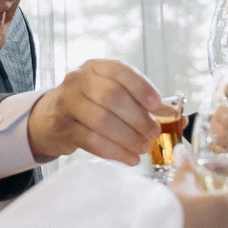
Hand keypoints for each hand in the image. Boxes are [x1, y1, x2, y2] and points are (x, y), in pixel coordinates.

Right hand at [28, 59, 167, 163]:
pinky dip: (114, 151)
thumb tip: (177, 117)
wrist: (50, 119)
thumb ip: (143, 104)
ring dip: (127, 137)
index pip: (120, 70)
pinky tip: (129, 159)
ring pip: (100, 120)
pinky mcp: (63, 128)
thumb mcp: (113, 96)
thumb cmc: (90, 105)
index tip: (158, 105)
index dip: (141, 87)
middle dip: (137, 117)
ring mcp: (68, 103)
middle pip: (110, 96)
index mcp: (96, 68)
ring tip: (143, 148)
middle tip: (153, 133)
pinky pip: (91, 140)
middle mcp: (79, 80)